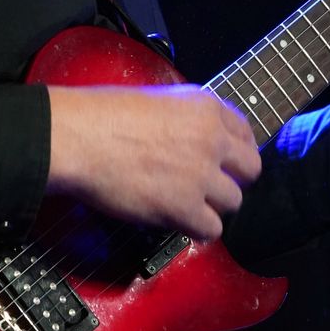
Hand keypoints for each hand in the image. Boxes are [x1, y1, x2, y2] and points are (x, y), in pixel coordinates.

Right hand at [46, 83, 261, 240]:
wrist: (79, 138)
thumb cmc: (102, 117)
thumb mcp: (157, 100)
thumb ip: (186, 120)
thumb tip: (192, 140)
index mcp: (206, 108)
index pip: (246, 133)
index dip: (234, 152)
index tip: (224, 163)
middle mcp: (212, 139)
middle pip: (250, 170)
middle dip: (232, 179)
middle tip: (209, 187)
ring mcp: (201, 175)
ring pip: (233, 202)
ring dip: (212, 205)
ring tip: (185, 203)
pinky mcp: (184, 207)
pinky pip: (211, 229)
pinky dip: (196, 229)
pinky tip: (177, 220)